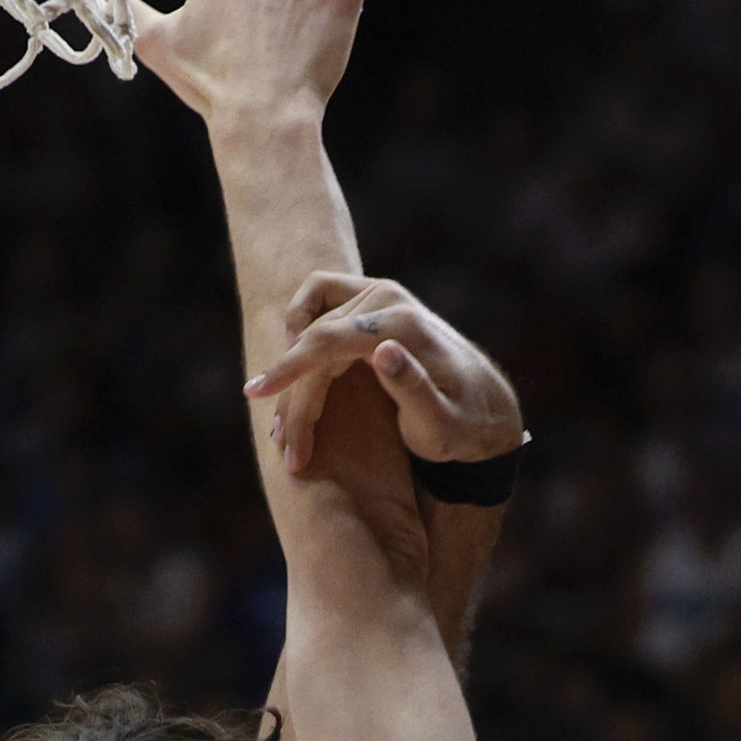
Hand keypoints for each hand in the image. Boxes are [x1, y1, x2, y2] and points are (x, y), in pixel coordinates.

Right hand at [246, 273, 519, 475]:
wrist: (485, 407)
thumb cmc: (462, 427)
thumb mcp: (441, 425)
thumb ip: (413, 390)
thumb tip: (382, 350)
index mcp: (402, 327)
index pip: (327, 340)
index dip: (288, 368)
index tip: (255, 393)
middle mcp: (389, 299)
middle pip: (314, 339)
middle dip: (292, 392)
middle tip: (288, 446)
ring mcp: (379, 294)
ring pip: (309, 320)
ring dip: (290, 363)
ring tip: (289, 418)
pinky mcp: (371, 300)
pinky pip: (316, 302)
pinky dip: (299, 332)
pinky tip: (298, 373)